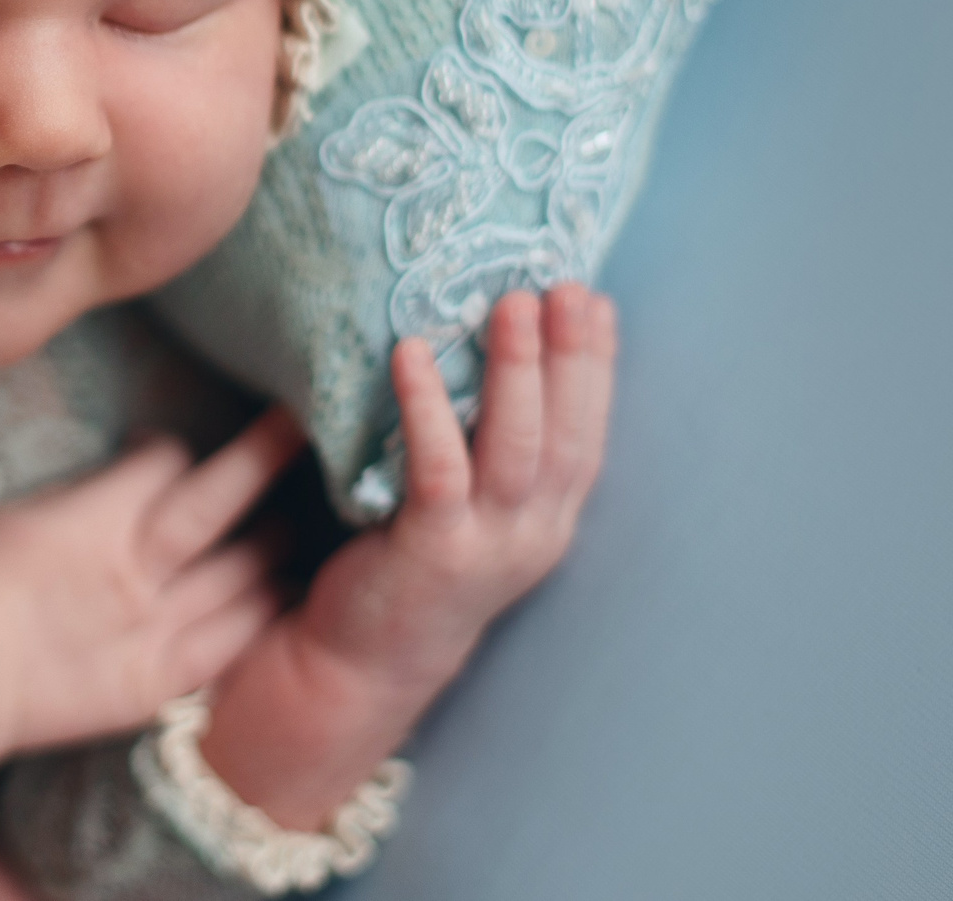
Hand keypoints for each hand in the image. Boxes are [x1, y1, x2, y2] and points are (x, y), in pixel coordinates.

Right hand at [0, 407, 302, 788]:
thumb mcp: (26, 511)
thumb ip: (89, 491)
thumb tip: (132, 470)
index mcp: (100, 516)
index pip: (165, 461)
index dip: (171, 448)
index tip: (169, 452)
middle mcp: (141, 566)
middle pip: (218, 501)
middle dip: (262, 458)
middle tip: (297, 433)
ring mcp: (158, 624)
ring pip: (241, 573)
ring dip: (271, 547)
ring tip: (289, 530)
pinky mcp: (163, 677)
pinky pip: (231, 642)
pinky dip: (260, 615)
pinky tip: (280, 598)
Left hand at [200, 284, 617, 828]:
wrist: (356, 666)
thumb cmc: (403, 567)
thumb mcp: (464, 509)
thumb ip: (483, 449)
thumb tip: (482, 355)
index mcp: (548, 521)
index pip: (588, 434)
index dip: (596, 367)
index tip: (596, 300)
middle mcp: (533, 535)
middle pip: (568, 436)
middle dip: (573, 357)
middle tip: (566, 286)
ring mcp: (488, 547)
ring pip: (518, 450)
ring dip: (518, 373)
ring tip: (511, 304)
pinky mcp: (432, 552)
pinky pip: (438, 470)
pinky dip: (427, 408)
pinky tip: (410, 354)